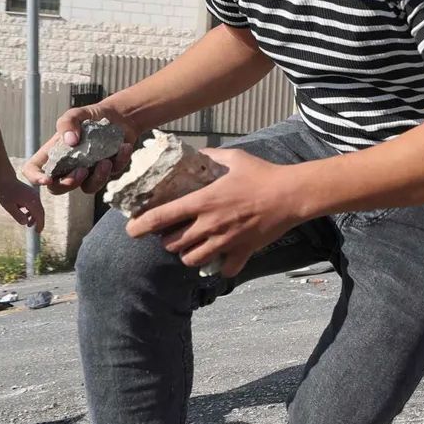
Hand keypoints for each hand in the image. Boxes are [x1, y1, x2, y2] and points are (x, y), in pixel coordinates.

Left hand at [0, 180, 45, 230]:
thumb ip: (17, 215)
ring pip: (38, 208)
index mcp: (31, 201)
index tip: (38, 232)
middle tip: (36, 230)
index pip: (39, 215)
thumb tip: (25, 223)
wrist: (6, 179)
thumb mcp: (9, 206)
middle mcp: (35, 198)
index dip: (40, 224)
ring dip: (35, 217)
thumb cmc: (6, 193)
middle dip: (39, 222)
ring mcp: (34, 195)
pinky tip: (26, 214)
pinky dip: (32, 211)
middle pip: (41, 212)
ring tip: (28, 224)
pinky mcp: (31, 194)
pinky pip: (35, 205)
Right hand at [22, 105, 136, 195]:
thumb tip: (70, 141)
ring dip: (97, 178)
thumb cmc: (91, 116)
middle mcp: (67, 167)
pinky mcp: (107, 172)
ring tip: (105, 162)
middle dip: (68, 184)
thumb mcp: (76, 114)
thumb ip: (67, 123)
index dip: (35, 178)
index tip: (46, 179)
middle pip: (57, 188)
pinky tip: (124, 147)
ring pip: (88, 188)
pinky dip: (119, 162)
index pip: (34, 171)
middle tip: (82, 171)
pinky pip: (112, 175)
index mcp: (53, 154)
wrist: (119, 116)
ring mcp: (88, 172)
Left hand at [126, 149, 302, 276]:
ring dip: (188, 254)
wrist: (292, 195)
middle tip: (172, 233)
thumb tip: (196, 153)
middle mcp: (210, 225)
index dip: (140, 226)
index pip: (161, 218)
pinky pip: (224, 270)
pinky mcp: (243, 251)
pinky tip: (222, 257)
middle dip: (167, 240)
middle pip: (172, 244)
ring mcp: (226, 241)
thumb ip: (211, 156)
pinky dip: (220, 267)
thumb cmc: (263, 174)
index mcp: (203, 202)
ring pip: (192, 260)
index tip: (131, 230)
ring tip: (193, 246)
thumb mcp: (234, 157)